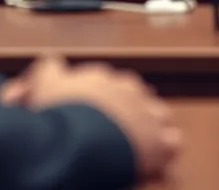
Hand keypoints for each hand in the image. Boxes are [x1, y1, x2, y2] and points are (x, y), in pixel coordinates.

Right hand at [0, 57, 180, 181]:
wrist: (79, 142)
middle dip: (130, 111)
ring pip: (159, 115)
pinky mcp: (161, 142)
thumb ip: (50, 69)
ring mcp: (148, 114)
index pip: (110, 83)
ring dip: (151, 127)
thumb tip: (51, 59)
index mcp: (104, 77)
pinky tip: (154, 159)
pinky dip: (165, 150)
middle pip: (136, 97)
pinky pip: (172, 143)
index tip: (96, 113)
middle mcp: (130, 90)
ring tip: (137, 144)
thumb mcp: (45, 83)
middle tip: (115, 132)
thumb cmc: (61, 115)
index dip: (104, 100)